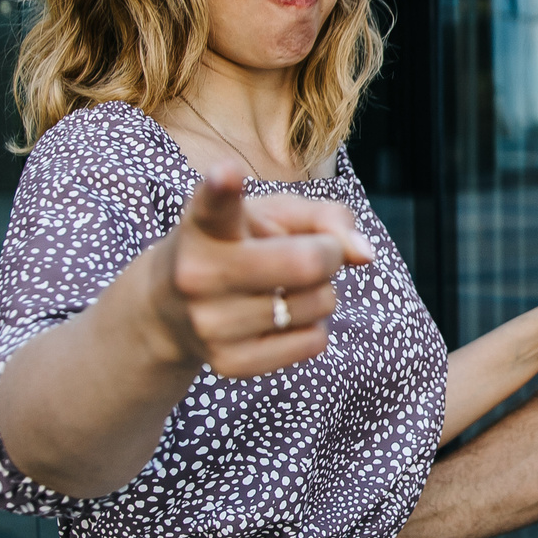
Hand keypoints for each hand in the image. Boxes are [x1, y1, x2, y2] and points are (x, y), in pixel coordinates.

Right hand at [153, 166, 373, 378]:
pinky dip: (313, 326)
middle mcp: (197, 274)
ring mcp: (210, 325)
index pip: (214, 206)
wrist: (172, 308)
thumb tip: (365, 255)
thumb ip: (326, 217)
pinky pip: (314, 342)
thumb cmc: (238, 245)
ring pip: (318, 303)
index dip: (223, 187)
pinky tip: (281, 317)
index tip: (226, 174)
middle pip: (305, 263)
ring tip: (283, 285)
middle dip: (328, 253)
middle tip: (313, 250)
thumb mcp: (274, 215)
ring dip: (320, 291)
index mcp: (204, 226)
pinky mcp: (230, 364)